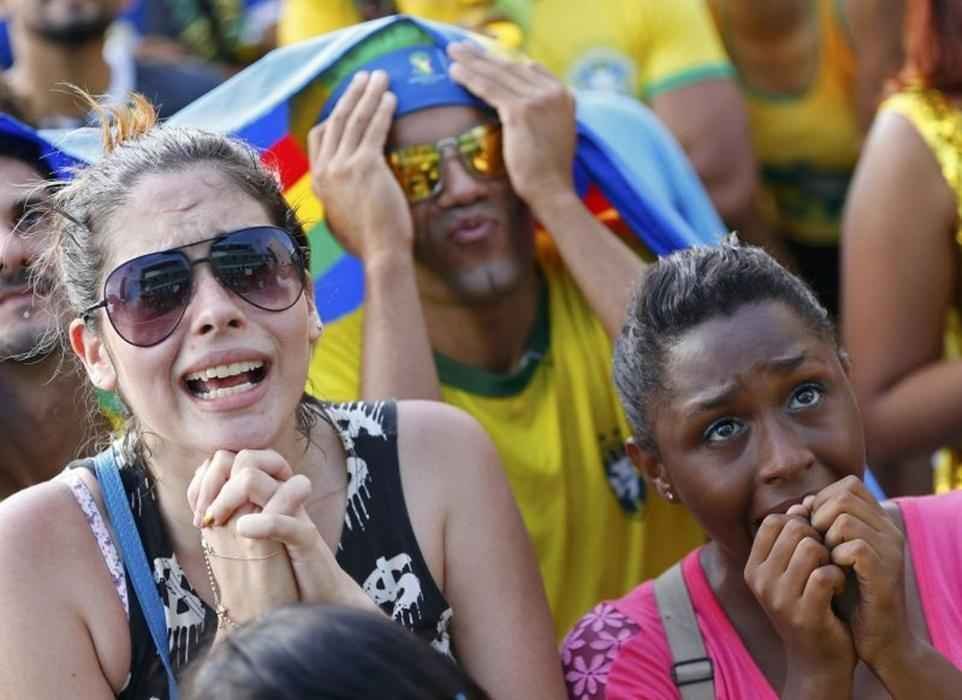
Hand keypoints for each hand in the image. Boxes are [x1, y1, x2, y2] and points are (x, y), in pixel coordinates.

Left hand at [189, 450, 374, 611]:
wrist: (318, 601)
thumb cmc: (284, 574)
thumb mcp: (251, 539)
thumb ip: (234, 511)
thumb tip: (202, 491)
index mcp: (269, 495)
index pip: (236, 459)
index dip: (210, 478)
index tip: (199, 514)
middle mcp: (282, 497)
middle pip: (247, 459)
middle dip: (217, 483)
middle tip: (207, 518)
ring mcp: (295, 516)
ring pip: (259, 481)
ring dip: (229, 496)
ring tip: (216, 522)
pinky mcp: (307, 540)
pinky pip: (286, 522)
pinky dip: (262, 522)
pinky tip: (243, 530)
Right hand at [308, 70, 413, 263]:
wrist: (379, 255)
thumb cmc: (369, 245)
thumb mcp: (343, 220)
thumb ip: (340, 201)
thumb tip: (347, 197)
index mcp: (319, 183)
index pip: (319, 138)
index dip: (333, 116)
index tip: (347, 103)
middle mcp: (326, 171)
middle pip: (336, 121)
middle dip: (351, 95)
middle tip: (363, 77)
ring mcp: (343, 167)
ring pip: (355, 119)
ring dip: (368, 93)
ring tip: (380, 76)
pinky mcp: (365, 166)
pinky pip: (374, 129)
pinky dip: (383, 109)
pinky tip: (391, 97)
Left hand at [447, 41, 575, 209]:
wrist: (553, 191)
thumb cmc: (548, 172)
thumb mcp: (552, 133)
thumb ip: (542, 114)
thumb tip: (519, 108)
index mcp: (564, 94)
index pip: (529, 68)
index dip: (503, 61)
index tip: (483, 57)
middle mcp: (554, 91)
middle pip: (511, 66)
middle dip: (483, 56)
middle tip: (461, 47)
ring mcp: (539, 99)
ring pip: (498, 74)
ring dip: (472, 62)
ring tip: (452, 52)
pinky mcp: (521, 111)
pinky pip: (489, 89)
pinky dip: (470, 78)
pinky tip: (454, 72)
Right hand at [745, 513, 855, 684]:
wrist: (818, 661)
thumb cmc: (809, 607)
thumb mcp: (789, 574)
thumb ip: (790, 542)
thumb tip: (801, 505)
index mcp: (753, 567)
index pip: (774, 521)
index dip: (801, 523)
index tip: (814, 542)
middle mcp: (760, 581)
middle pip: (794, 529)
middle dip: (818, 537)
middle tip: (826, 559)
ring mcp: (779, 598)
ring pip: (811, 547)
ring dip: (830, 556)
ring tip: (832, 572)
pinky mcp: (804, 613)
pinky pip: (826, 574)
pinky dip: (839, 577)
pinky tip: (838, 588)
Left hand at [809, 476, 911, 668]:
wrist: (877, 639)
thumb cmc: (849, 595)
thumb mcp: (831, 555)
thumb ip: (818, 529)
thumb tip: (797, 507)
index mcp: (878, 522)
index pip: (849, 485)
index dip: (823, 499)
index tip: (813, 524)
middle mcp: (888, 531)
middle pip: (844, 496)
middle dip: (819, 517)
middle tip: (817, 544)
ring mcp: (890, 550)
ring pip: (845, 520)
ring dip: (825, 538)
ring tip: (826, 559)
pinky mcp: (886, 572)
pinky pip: (855, 548)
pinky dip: (837, 558)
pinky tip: (836, 574)